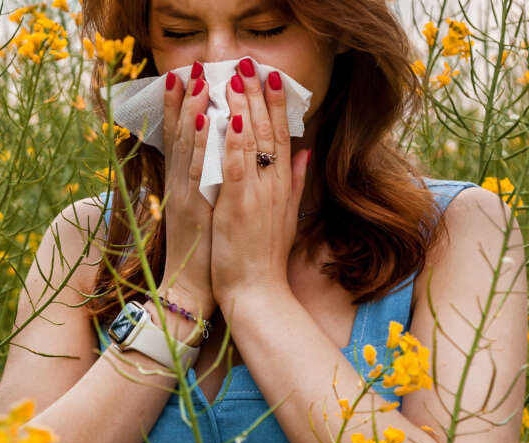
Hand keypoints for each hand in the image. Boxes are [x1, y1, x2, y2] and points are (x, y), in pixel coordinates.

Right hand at [160, 62, 217, 317]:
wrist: (196, 290)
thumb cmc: (213, 254)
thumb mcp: (220, 212)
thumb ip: (228, 184)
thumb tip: (240, 161)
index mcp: (191, 185)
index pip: (190, 139)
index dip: (189, 107)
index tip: (193, 78)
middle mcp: (183, 185)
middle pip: (182, 135)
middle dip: (185, 99)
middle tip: (189, 66)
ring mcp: (186, 195)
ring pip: (187, 145)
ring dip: (189, 110)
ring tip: (195, 80)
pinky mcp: (193, 208)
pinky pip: (197, 170)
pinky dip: (198, 144)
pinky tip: (203, 121)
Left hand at [210, 58, 310, 310]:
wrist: (259, 293)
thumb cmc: (266, 257)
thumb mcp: (286, 216)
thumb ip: (294, 183)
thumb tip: (305, 153)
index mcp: (282, 187)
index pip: (281, 137)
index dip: (276, 105)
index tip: (270, 78)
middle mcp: (273, 186)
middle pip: (266, 132)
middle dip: (257, 96)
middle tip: (249, 65)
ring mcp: (256, 195)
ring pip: (250, 144)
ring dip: (241, 108)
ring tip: (232, 79)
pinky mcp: (236, 208)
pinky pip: (233, 168)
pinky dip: (229, 144)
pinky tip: (223, 120)